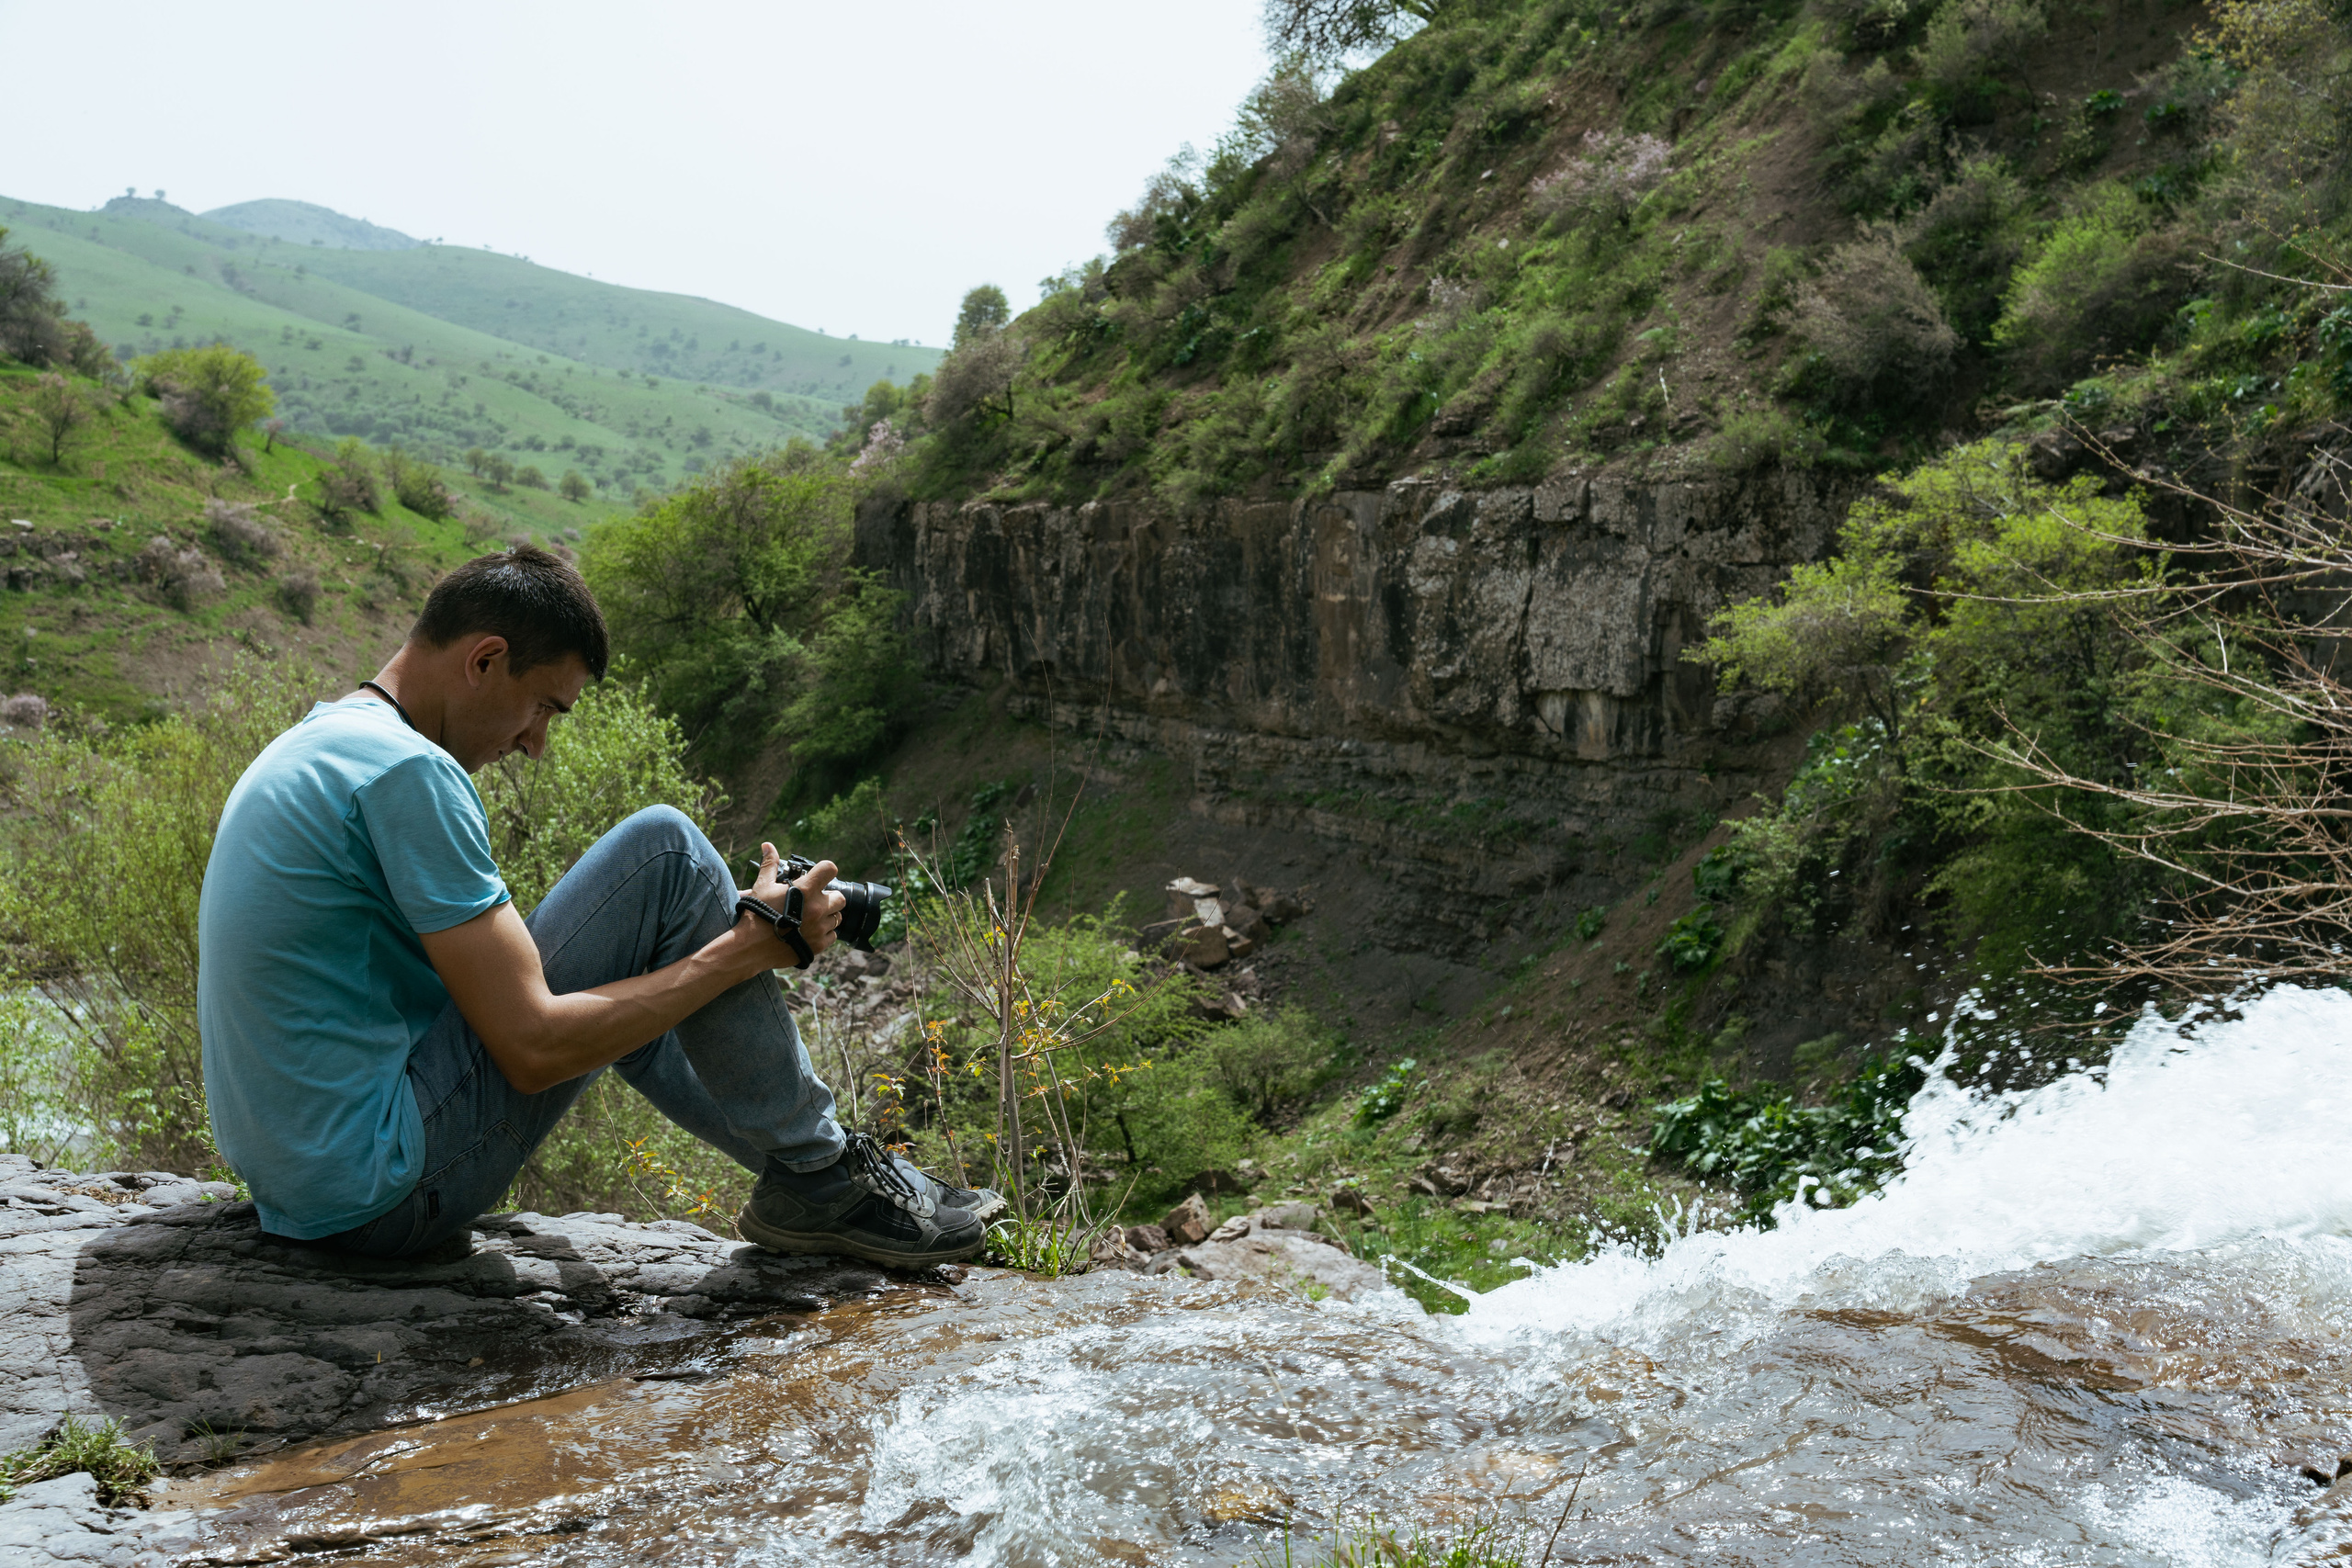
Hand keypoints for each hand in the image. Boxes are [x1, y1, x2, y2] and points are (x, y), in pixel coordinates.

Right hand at [739, 843, 845, 964]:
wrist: (750, 947)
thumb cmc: (756, 914)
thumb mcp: (762, 886)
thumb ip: (770, 864)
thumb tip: (768, 846)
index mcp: (806, 890)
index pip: (830, 869)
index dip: (826, 870)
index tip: (821, 875)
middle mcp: (817, 908)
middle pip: (840, 898)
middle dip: (830, 898)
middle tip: (815, 902)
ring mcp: (820, 928)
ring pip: (837, 918)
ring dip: (827, 917)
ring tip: (811, 918)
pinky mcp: (819, 945)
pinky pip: (832, 936)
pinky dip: (824, 934)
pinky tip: (810, 932)